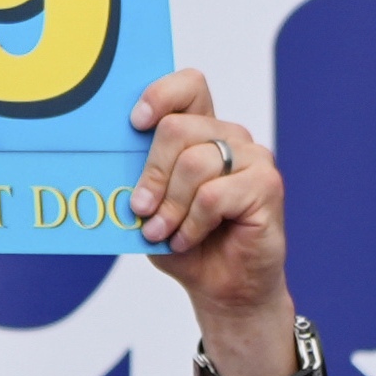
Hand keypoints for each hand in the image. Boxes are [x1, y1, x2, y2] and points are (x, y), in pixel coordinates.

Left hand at [129, 70, 292, 355]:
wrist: (225, 289)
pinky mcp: (267, 185)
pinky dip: (192, 224)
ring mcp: (253, 158)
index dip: (159, 96)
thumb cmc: (188, 245)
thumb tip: (109, 167)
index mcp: (203, 132)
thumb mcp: (151, 211)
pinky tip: (188, 240)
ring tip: (165, 233)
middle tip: (141, 210)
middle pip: (178, 128)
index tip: (135, 124)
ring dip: (170, 206)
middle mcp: (230, 137)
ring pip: (195, 163)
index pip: (188, 86)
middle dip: (151, 173)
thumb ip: (138, 182)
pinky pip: (213, 195)